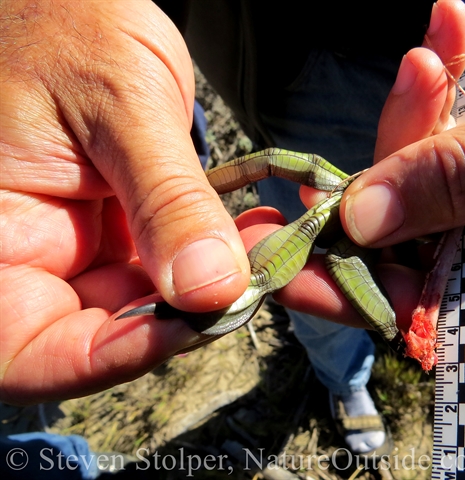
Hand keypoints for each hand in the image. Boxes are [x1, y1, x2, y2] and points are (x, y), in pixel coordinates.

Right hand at [0, 0, 249, 404]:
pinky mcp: (123, 227)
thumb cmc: (63, 18)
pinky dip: (217, 258)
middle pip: (95, 336)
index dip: (104, 358)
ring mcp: (81, 243)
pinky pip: (171, 264)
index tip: (188, 326)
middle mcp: (33, 254)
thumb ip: (164, 202)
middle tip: (250, 289)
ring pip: (146, 305)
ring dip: (210, 292)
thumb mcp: (116, 103)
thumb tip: (212, 291)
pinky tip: (258, 233)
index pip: (29, 349)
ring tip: (269, 254)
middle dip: (178, 323)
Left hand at [279, 0, 464, 328]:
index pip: (438, 303)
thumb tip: (362, 223)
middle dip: (367, 200)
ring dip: (410, 121)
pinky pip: (452, 125)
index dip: (359, 292)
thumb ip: (464, 177)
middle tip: (300, 182)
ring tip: (419, 65)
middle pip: (418, 241)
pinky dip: (442, 83)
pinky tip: (439, 35)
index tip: (288, 274)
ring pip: (425, 177)